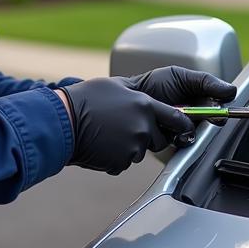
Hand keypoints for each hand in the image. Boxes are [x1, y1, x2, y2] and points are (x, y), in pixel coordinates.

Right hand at [61, 78, 195, 174]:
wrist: (63, 122)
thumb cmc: (87, 99)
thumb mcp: (117, 85)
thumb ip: (138, 93)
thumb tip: (150, 97)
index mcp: (145, 105)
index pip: (177, 119)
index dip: (182, 125)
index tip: (185, 128)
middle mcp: (143, 127)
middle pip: (160, 139)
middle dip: (149, 136)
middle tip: (126, 127)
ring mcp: (133, 147)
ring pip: (141, 151)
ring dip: (130, 146)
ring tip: (109, 134)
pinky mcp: (121, 162)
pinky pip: (125, 162)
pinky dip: (116, 157)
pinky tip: (103, 145)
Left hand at [118, 66, 236, 134]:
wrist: (129, 99)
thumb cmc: (153, 85)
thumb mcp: (179, 76)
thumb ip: (205, 81)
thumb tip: (231, 90)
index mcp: (200, 98)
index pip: (219, 106)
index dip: (220, 109)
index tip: (219, 109)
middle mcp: (195, 115)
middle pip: (212, 122)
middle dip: (206, 118)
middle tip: (198, 113)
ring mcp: (184, 130)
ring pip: (198, 134)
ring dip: (190, 127)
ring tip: (177, 117)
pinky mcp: (174, 142)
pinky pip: (184, 144)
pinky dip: (179, 137)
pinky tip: (170, 129)